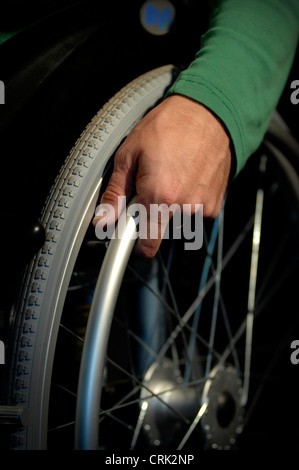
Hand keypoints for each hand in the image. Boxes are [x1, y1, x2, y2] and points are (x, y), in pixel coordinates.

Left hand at [93, 94, 231, 257]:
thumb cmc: (169, 126)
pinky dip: (188, 202)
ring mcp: (203, 206)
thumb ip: (115, 193)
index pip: (147, 244)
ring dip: (171, 208)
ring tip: (172, 177)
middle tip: (151, 188)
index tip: (130, 242)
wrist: (209, 112)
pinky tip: (187, 179)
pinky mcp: (216, 203)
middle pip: (161, 231)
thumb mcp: (129, 154)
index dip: (135, 246)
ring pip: (178, 222)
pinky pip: (195, 214)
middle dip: (152, 217)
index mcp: (159, 196)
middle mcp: (184, 206)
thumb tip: (103, 220)